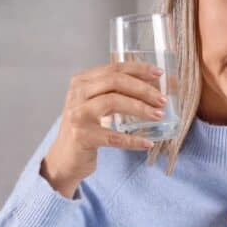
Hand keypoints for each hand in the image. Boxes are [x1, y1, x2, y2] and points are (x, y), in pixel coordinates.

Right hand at [41, 61, 167, 197]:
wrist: (65, 158)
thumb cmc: (86, 128)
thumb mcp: (97, 104)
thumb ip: (118, 92)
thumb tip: (155, 83)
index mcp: (82, 81)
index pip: (114, 69)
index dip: (139, 69)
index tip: (159, 73)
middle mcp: (77, 94)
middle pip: (115, 81)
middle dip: (143, 89)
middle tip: (162, 99)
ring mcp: (78, 115)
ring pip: (113, 102)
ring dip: (140, 108)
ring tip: (158, 115)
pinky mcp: (82, 137)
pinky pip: (113, 136)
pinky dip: (132, 140)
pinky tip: (147, 143)